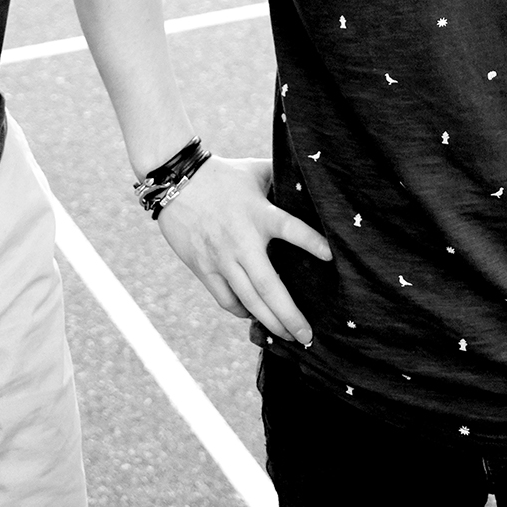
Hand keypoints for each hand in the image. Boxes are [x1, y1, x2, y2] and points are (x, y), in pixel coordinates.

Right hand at [156, 156, 330, 343]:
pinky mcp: (204, 268)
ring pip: (249, 300)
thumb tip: (306, 176)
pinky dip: (242, 311)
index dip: (311, 241)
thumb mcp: (254, 170)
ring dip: (270, 322)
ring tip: (287, 335)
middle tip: (307, 336)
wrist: (176, 180)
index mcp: (258, 213)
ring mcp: (221, 258)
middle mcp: (241, 241)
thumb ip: (280, 175)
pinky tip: (253, 316)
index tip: (330, 256)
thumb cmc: (221, 174)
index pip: (290, 228)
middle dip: (290, 316)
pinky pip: (226, 299)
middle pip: (269, 287)